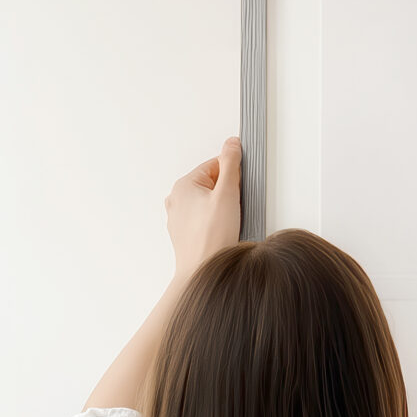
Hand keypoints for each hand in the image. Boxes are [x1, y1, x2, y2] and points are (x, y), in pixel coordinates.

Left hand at [166, 138, 242, 278]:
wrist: (203, 272)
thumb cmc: (211, 239)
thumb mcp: (227, 193)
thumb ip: (231, 164)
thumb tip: (232, 144)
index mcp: (183, 185)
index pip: (215, 165)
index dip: (233, 176)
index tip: (239, 188)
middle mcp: (177, 200)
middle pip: (212, 184)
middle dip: (228, 194)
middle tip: (234, 209)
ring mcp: (179, 218)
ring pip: (209, 203)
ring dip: (223, 209)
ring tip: (228, 224)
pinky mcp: (185, 233)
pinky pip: (205, 219)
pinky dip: (216, 223)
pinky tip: (223, 233)